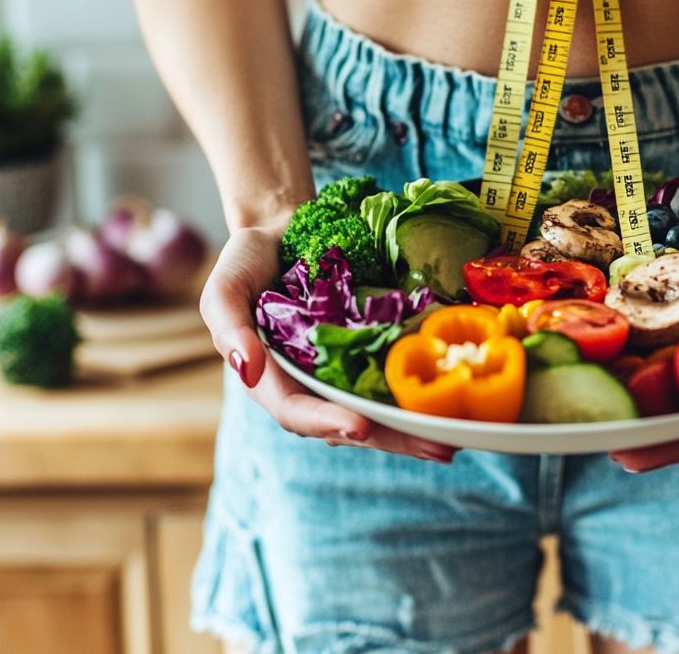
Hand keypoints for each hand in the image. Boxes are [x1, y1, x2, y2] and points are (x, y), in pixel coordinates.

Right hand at [199, 223, 458, 462]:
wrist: (283, 231)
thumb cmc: (248, 263)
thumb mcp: (225, 288)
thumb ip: (228, 327)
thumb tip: (244, 369)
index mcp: (271, 380)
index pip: (297, 412)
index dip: (327, 422)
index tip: (358, 427)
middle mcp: (310, 385)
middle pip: (349, 424)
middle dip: (391, 439)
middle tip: (436, 448)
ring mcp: (340, 372)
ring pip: (376, 411)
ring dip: (413, 429)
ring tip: (454, 439)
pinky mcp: (367, 352)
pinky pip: (391, 380)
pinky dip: (418, 394)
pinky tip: (454, 404)